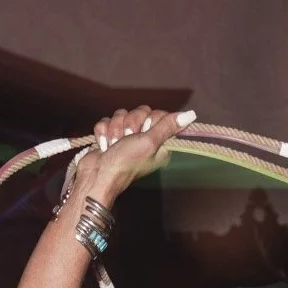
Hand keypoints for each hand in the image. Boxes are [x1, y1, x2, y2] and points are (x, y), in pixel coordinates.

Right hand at [68, 104, 187, 212]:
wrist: (97, 176)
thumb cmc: (125, 163)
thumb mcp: (149, 143)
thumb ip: (168, 127)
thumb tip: (191, 114)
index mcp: (159, 143)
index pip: (159, 114)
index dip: (149, 119)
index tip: (144, 132)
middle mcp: (145, 139)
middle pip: (140, 112)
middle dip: (129, 123)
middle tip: (126, 139)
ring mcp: (126, 137)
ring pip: (122, 114)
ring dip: (114, 129)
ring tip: (113, 145)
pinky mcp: (111, 136)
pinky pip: (107, 121)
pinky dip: (103, 133)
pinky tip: (105, 145)